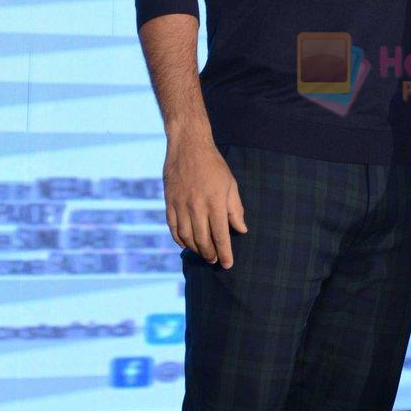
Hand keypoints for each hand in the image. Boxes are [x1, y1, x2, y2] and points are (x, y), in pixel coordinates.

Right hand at [163, 136, 246, 266]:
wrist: (188, 146)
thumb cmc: (213, 165)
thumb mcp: (230, 184)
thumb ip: (235, 209)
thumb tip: (241, 229)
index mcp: (215, 202)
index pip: (221, 235)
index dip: (224, 253)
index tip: (227, 264)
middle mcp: (197, 206)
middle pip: (203, 240)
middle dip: (210, 254)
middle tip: (214, 260)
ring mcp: (181, 205)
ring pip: (187, 237)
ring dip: (195, 249)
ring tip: (203, 253)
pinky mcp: (169, 202)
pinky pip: (173, 228)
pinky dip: (179, 239)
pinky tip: (186, 243)